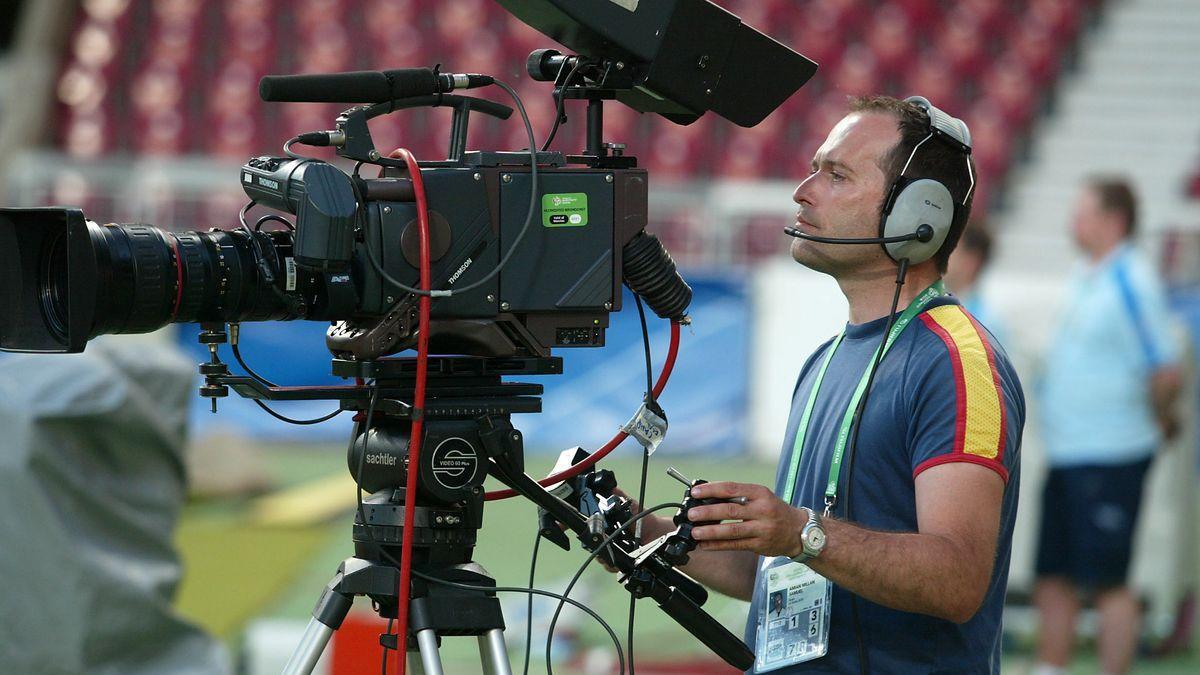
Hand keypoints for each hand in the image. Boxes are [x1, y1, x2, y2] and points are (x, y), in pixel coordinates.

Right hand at [597, 487, 672, 572]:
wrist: (660, 534)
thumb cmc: (645, 520)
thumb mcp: (631, 506)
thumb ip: (621, 498)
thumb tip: (611, 487)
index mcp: (611, 528)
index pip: (595, 531)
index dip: (590, 532)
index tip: (590, 529)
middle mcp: (611, 541)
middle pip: (595, 545)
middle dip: (594, 545)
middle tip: (599, 542)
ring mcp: (617, 553)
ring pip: (602, 557)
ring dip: (602, 556)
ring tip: (606, 552)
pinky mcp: (624, 563)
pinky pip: (613, 566)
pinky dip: (612, 565)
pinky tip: (614, 561)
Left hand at [686, 482, 806, 557]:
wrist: (799, 530)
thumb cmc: (774, 510)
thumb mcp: (762, 497)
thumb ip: (739, 497)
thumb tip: (708, 499)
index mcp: (760, 493)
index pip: (732, 488)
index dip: (712, 490)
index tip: (695, 492)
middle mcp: (763, 510)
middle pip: (731, 511)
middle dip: (708, 512)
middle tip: (692, 514)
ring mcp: (762, 529)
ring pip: (732, 531)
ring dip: (711, 532)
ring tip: (695, 531)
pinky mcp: (760, 545)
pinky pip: (735, 545)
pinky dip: (718, 545)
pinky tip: (704, 545)